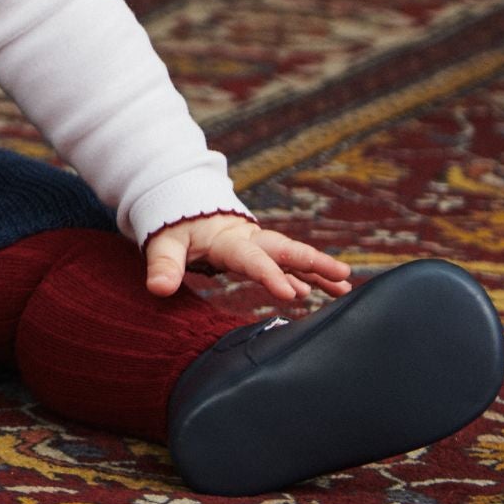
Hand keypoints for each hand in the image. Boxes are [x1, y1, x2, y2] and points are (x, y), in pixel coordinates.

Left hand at [144, 213, 351, 306]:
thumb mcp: (163, 243)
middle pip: (284, 249)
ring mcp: (258, 245)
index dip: (270, 275)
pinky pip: (289, 263)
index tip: (291, 295)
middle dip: (313, 261)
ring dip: (318, 270)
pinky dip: (307, 275)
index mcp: (227, 239)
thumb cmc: (175, 228)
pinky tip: (323, 292)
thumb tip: (158, 289)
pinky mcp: (261, 252)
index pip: (252, 259)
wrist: (184, 208)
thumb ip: (163, 265)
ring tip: (346, 287)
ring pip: (293, 256)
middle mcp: (249, 240)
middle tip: (343, 276)